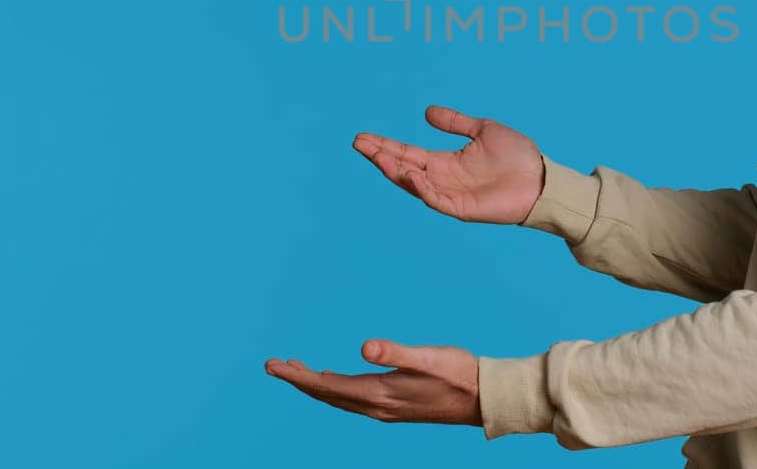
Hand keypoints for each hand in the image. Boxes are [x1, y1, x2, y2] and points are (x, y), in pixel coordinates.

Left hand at [263, 339, 481, 426]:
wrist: (484, 399)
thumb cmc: (459, 374)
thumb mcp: (427, 358)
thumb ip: (395, 353)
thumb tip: (363, 348)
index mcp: (379, 394)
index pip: (327, 387)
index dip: (298, 377)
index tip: (273, 366)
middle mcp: (377, 407)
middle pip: (327, 395)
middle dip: (299, 380)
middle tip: (272, 365)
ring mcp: (385, 409)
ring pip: (338, 398)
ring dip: (314, 384)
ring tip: (295, 371)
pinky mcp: (394, 406)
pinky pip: (352, 399)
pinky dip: (334, 388)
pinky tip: (333, 379)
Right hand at [353, 105, 544, 224]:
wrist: (542, 178)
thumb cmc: (517, 155)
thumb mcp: (482, 129)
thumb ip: (455, 122)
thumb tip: (427, 112)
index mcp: (446, 162)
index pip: (408, 153)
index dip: (386, 146)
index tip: (364, 137)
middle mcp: (443, 179)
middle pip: (403, 168)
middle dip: (381, 156)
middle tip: (358, 143)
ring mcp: (450, 195)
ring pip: (414, 185)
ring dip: (395, 171)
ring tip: (378, 156)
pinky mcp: (462, 209)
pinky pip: (435, 200)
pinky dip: (421, 188)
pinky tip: (409, 173)